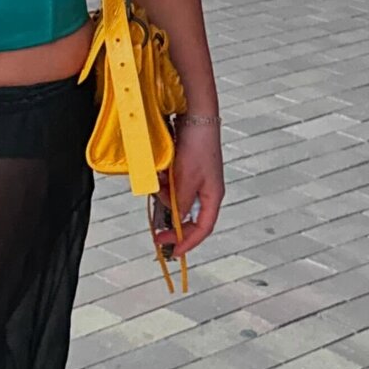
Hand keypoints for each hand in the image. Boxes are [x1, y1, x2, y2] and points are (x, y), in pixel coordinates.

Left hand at [152, 123, 223, 258]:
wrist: (195, 117)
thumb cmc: (198, 146)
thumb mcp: (186, 180)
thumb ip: (180, 203)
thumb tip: (175, 222)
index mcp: (212, 196)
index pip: (202, 228)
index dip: (188, 242)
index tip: (171, 250)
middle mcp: (204, 190)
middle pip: (185, 215)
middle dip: (170, 214)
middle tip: (156, 225)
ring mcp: (194, 179)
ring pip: (174, 198)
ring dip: (164, 193)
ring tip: (161, 179)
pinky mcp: (183, 169)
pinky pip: (170, 184)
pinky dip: (163, 181)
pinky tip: (161, 171)